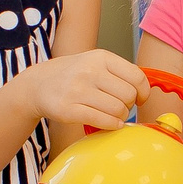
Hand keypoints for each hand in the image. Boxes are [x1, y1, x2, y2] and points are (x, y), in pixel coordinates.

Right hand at [21, 48, 145, 133]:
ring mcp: (78, 90)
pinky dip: (111, 125)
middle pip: (129, 95)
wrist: (37, 84)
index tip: (139, 98)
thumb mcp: (94, 62)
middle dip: (129, 105)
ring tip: (112, 115)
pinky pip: (103, 121)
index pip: (137, 76)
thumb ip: (119, 72)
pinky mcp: (69, 110)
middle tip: (119, 107)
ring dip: (120, 117)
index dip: (143, 91)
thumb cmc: (72, 75)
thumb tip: (145, 90)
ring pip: (118, 110)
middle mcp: (90, 71)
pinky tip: (108, 123)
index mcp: (100, 57)